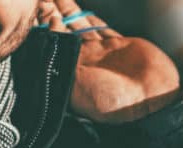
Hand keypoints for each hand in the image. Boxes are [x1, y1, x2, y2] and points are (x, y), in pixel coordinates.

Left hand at [39, 0, 181, 122]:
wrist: (147, 103)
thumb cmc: (109, 102)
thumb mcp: (76, 81)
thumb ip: (63, 54)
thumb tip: (51, 26)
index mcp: (69, 70)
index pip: (52, 44)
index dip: (44, 28)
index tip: (36, 13)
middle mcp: (82, 60)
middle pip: (63, 31)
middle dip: (52, 14)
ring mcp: (101, 52)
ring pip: (80, 25)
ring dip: (68, 11)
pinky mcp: (119, 45)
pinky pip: (100, 28)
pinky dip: (89, 18)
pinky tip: (79, 10)